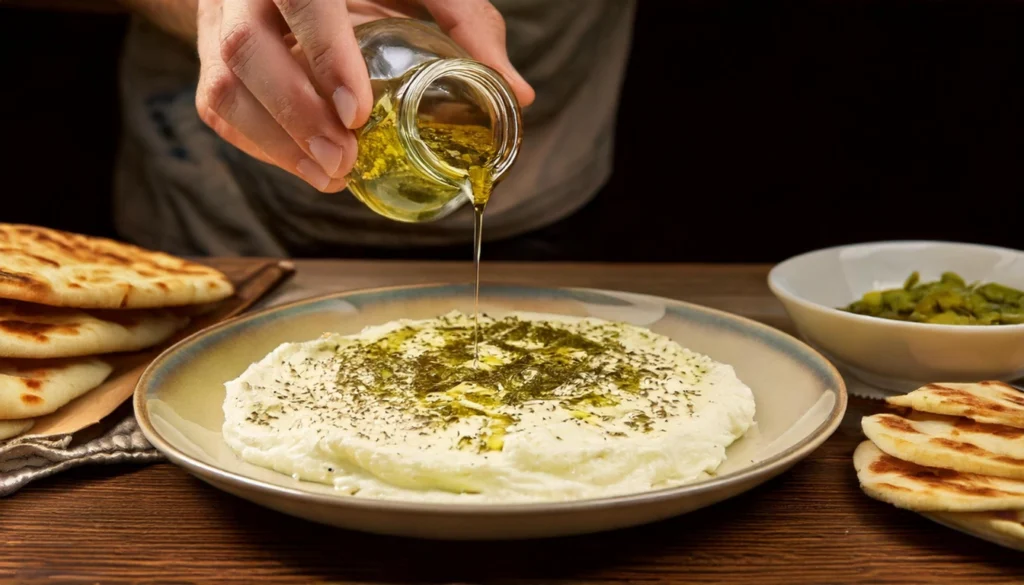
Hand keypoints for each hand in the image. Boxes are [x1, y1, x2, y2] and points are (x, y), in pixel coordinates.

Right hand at [195, 0, 535, 191]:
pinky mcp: (212, 57)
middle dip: (297, 112)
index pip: (303, 1)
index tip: (357, 112)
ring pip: (224, 83)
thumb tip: (515, 92)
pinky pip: (219, 107)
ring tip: (329, 176)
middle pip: (249, 48)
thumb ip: (463, 23)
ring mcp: (221, 21)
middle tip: (345, 159)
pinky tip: (306, 168)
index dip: (326, 56)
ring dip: (276, 141)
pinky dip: (262, 146)